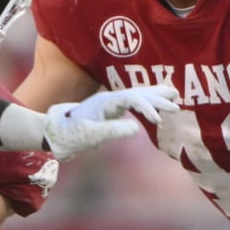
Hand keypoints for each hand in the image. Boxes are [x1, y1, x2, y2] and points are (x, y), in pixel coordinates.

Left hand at [43, 84, 177, 157]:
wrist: (52, 133)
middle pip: (138, 93)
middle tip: (177, 103)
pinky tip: (155, 104)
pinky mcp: (110, 110)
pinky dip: (146, 101)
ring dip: (155, 95)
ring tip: (174, 94)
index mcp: (104, 103)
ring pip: (137, 95)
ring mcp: (109, 103)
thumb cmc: (69, 136)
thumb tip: (136, 129)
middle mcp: (108, 99)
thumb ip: (112, 131)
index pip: (131, 99)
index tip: (158, 119)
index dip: (147, 107)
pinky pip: (132, 103)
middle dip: (158, 98)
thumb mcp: (90, 136)